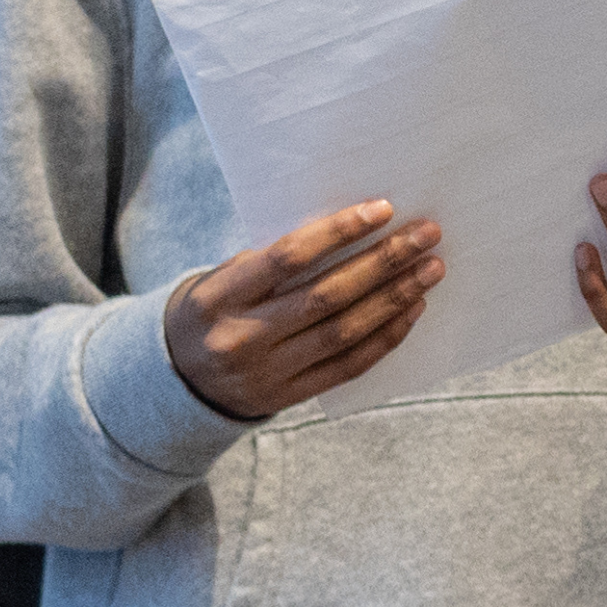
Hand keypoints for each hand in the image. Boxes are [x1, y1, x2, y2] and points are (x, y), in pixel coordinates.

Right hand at [165, 203, 444, 421]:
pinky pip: (347, 366)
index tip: (383, 209)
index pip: (287, 258)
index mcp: (218, 298)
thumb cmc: (214, 309)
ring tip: (430, 269)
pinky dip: (385, 336)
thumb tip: (351, 229)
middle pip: (326, 295)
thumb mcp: (221, 279)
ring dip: (394, 297)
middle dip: (383, 262)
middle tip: (426, 235)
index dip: (338, 232)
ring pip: (344, 332)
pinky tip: (412, 309)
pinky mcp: (288, 398)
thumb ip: (272, 261)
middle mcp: (241, 338)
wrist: (176, 381)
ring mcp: (265, 373)